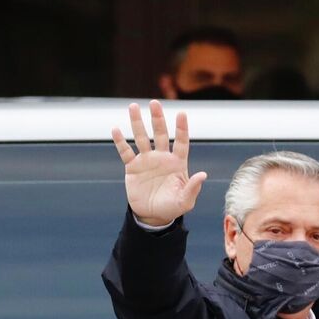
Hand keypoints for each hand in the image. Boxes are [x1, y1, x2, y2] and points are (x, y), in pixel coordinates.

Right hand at [112, 100, 207, 226]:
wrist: (152, 216)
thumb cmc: (172, 207)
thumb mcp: (185, 201)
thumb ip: (193, 188)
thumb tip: (203, 175)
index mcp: (177, 162)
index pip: (181, 142)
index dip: (181, 128)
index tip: (181, 113)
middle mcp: (162, 157)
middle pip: (160, 134)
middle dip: (158, 118)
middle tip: (154, 103)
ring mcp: (146, 160)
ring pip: (141, 137)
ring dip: (137, 122)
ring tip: (133, 106)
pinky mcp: (133, 167)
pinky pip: (126, 152)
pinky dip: (120, 142)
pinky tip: (116, 129)